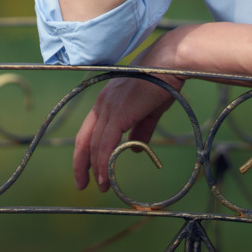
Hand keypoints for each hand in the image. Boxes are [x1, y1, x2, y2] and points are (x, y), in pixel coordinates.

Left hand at [71, 72, 182, 191]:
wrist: (170, 65)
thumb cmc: (161, 82)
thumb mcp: (147, 110)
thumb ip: (140, 130)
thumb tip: (135, 150)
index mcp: (106, 101)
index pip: (88, 131)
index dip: (85, 152)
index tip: (87, 171)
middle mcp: (102, 103)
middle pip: (84, 140)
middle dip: (81, 164)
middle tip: (83, 185)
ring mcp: (108, 107)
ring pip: (95, 144)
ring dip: (96, 168)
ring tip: (102, 186)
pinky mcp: (118, 113)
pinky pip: (106, 143)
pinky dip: (104, 162)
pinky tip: (106, 176)